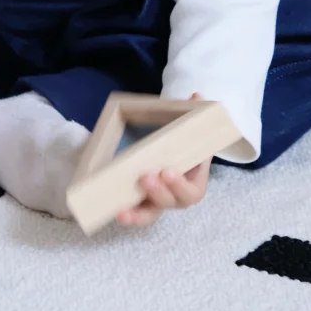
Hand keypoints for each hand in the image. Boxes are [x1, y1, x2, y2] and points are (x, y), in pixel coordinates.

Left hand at [115, 93, 211, 228]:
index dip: (180, 185)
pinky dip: (127, 215)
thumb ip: (192, 112)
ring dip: (138, 213)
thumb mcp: (188, 124)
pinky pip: (135, 212)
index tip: (167, 170)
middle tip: (144, 176)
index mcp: (193, 179)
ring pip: (151, 213)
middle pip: (171, 203)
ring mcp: (157, 200)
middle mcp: (176, 194)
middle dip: (158, 192)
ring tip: (122, 208)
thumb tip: (195, 96)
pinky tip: (114, 211)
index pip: (192, 192)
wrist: (169, 144)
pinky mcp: (141, 200)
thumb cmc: (182, 137)